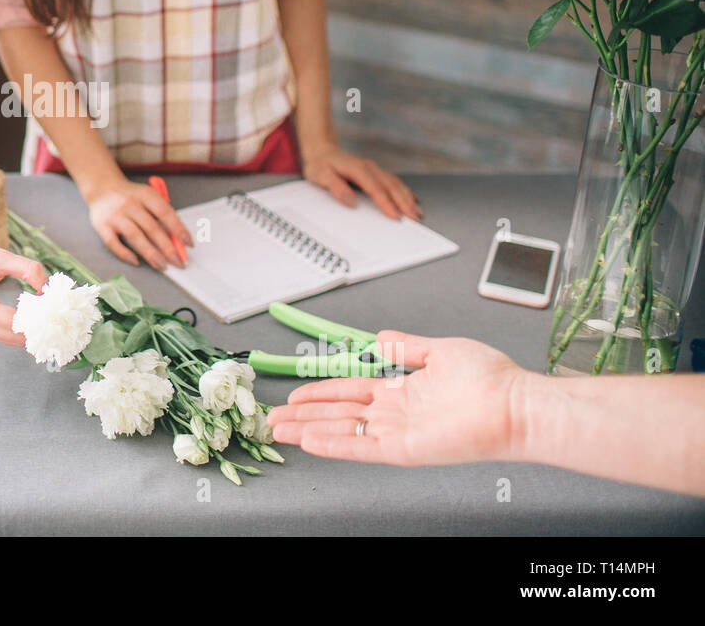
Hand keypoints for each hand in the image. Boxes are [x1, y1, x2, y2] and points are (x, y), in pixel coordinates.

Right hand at [0, 230, 48, 347]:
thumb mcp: (0, 255)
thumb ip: (28, 270)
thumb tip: (48, 288)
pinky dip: (16, 329)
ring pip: (7, 338)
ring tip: (48, 318)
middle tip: (58, 319)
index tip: (57, 310)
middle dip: (36, 330)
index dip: (39, 318)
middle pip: (13, 337)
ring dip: (27, 332)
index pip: (16, 322)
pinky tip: (32, 318)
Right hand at [84, 176, 191, 269]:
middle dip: (167, 247)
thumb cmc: (131, 197)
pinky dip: (125, 254)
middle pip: (151, 227)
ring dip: (150, 253)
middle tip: (178, 262)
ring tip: (162, 265)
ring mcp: (114, 215)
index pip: (165, 212)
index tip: (188, 244)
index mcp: (144, 194)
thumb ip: (161, 214)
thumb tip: (176, 239)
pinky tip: (136, 261)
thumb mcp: (148, 197)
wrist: (102, 188)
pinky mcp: (101, 225)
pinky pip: (113, 243)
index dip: (178, 228)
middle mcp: (129, 203)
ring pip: (134, 236)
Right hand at [265, 330, 531, 466]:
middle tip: (273, 418)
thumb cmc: (491, 379)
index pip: (351, 392)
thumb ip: (407, 348)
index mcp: (404, 391)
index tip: (295, 394)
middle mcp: (397, 414)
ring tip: (278, 430)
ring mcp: (398, 433)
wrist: (515, 404)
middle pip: (338, 414)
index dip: (321, 393)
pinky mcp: (405, 449)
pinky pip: (361, 448)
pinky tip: (309, 442)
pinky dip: (334, 445)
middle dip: (303, 416)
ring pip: (342, 432)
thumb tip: (381, 339)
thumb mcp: (441, 350)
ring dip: (308, 431)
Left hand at [300, 145, 421, 219]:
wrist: (321, 150)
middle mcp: (369, 168)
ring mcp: (374, 169)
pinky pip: (393, 182)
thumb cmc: (320, 164)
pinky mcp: (375, 173)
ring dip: (407, 198)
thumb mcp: (320, 175)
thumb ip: (336, 187)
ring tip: (417, 212)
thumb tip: (350, 201)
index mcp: (358, 169)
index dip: (386, 203)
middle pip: (391, 187)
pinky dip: (404, 192)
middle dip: (404, 203)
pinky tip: (412, 200)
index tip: (395, 216)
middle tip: (414, 218)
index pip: (376, 189)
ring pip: (395, 184)